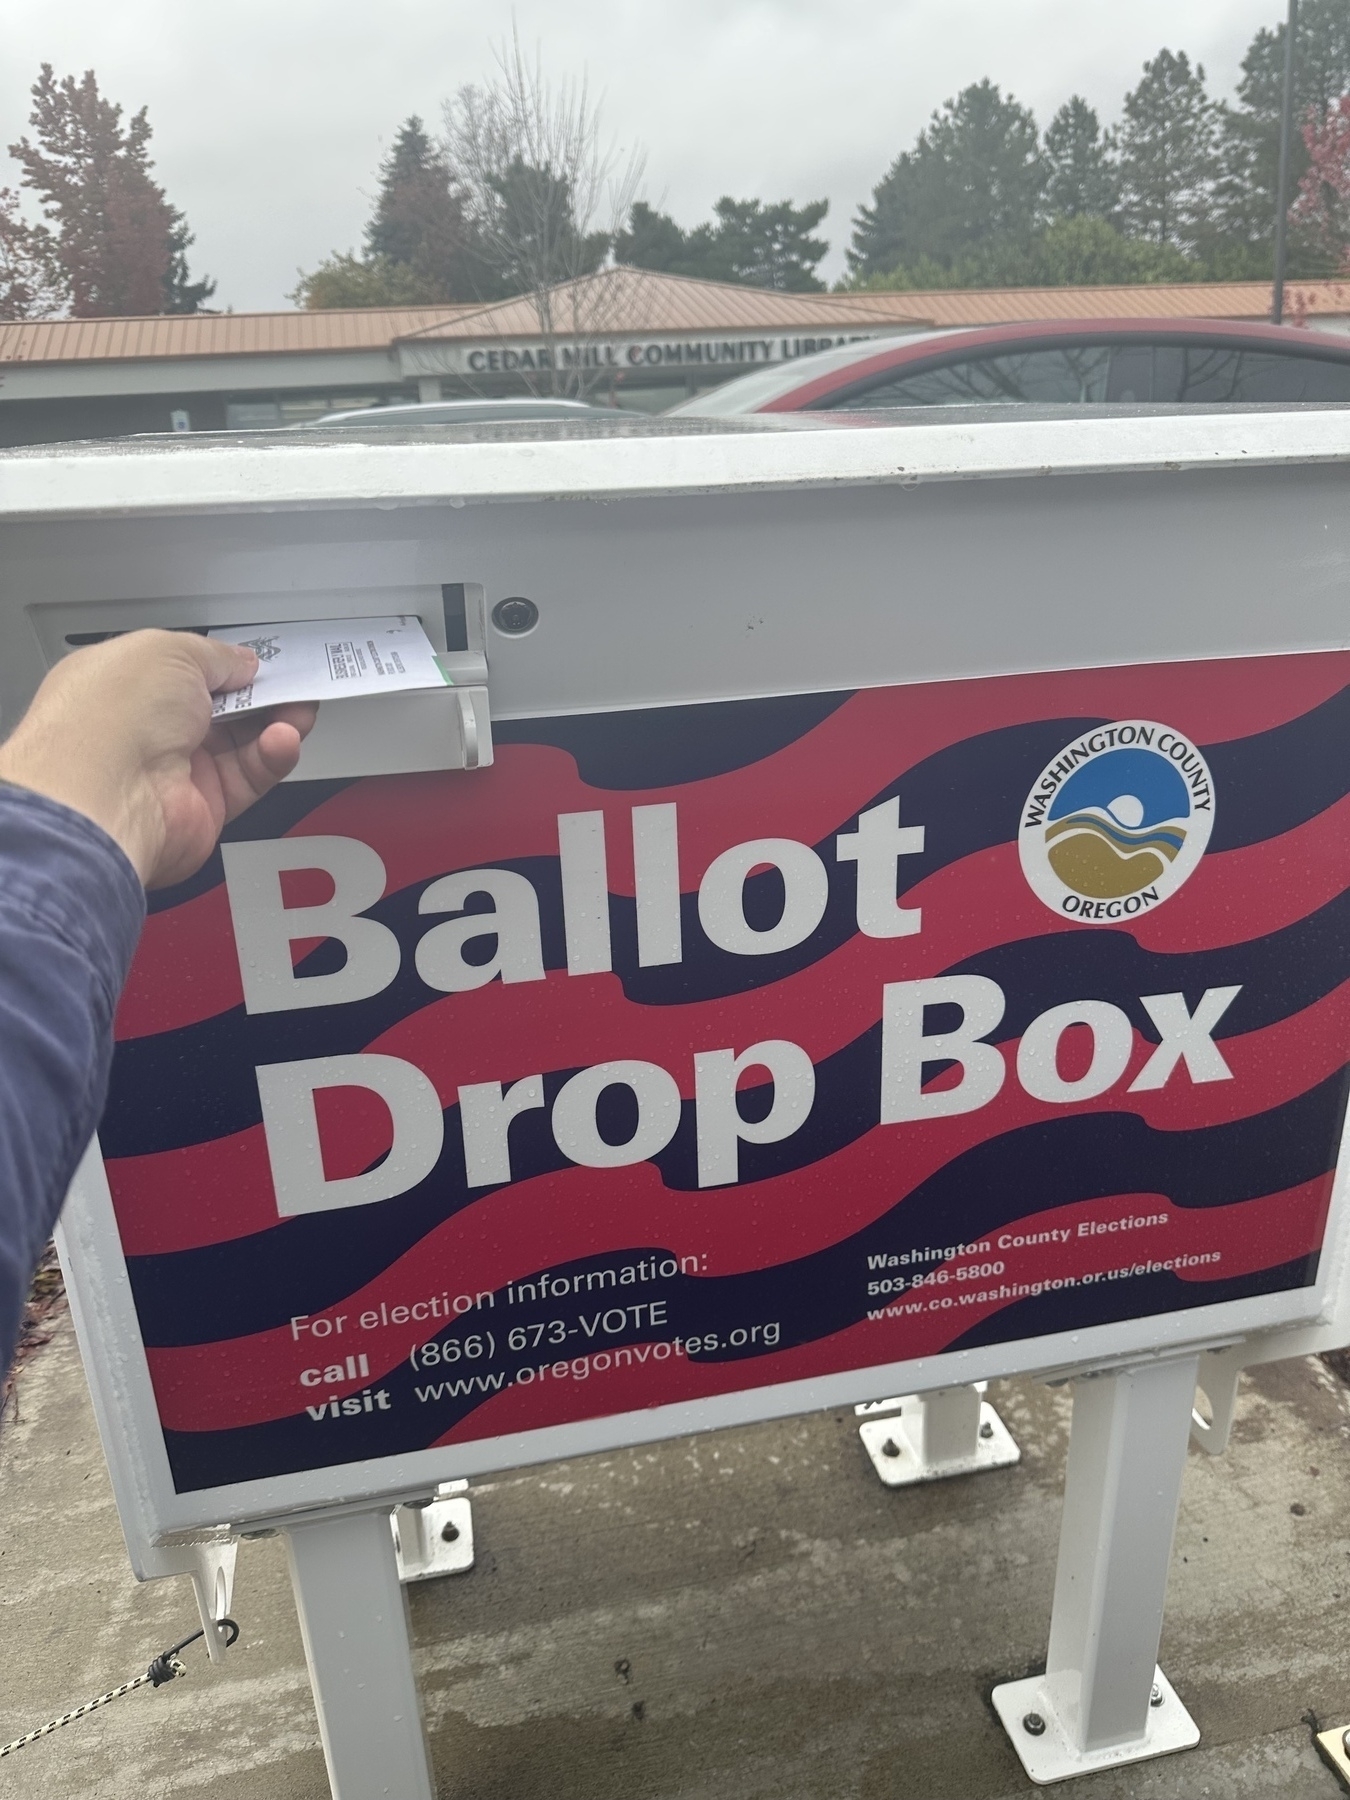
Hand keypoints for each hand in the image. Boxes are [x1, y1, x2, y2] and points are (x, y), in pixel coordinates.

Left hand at [0, 630, 317, 887]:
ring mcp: (175, 769)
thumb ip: (216, 655)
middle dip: (261, 693)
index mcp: (126, 682)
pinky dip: (272, 756)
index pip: (187, 669)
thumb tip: (243, 662)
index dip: (227, 663)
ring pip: (242, 742)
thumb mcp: (171, 652)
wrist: (106, 797)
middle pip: (221, 707)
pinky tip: (283, 739)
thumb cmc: (110, 719)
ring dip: (275, 722)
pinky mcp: (203, 806)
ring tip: (299, 709)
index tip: (264, 659)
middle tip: (294, 682)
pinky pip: (249, 777)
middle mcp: (148, 728)